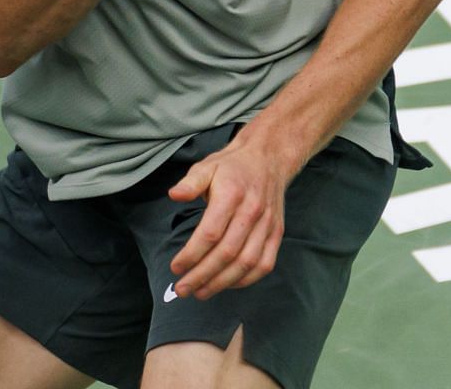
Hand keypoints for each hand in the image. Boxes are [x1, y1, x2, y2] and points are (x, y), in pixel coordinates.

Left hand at [166, 133, 294, 300]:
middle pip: (226, 253)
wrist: (268, 159)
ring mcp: (267, 225)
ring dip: (222, 282)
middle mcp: (251, 212)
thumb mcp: (206, 166)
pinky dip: (246, 280)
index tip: (175, 268)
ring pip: (246, 263)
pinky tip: (227, 285)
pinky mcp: (276, 233)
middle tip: (182, 289)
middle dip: (202, 275)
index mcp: (232, 195)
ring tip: (201, 292)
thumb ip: (190, 182)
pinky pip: (264, 264)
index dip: (192, 254)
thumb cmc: (232, 166)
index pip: (210, 233)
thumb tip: (174, 195)